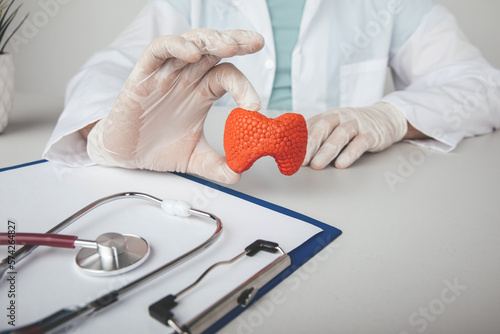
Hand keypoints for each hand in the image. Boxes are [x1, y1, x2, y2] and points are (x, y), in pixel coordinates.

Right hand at [87, 29, 263, 183]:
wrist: (125, 155)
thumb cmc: (158, 147)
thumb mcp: (193, 159)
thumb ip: (216, 166)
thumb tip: (238, 174)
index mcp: (202, 93)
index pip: (227, 76)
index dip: (244, 86)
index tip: (255, 106)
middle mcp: (186, 78)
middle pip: (214, 49)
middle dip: (237, 41)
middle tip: (257, 43)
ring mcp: (166, 74)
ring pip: (190, 44)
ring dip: (211, 40)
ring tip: (230, 46)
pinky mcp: (143, 75)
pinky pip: (158, 51)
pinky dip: (176, 47)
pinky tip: (193, 55)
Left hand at [302, 102, 407, 168]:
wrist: (386, 117)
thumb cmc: (354, 126)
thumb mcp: (334, 126)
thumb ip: (317, 136)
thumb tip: (294, 153)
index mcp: (327, 116)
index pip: (309, 126)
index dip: (297, 140)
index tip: (287, 154)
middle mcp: (340, 116)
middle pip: (322, 128)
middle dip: (309, 145)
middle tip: (300, 161)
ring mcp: (356, 124)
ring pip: (340, 135)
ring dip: (326, 151)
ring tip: (317, 165)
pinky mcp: (371, 134)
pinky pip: (359, 143)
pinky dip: (349, 154)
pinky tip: (341, 164)